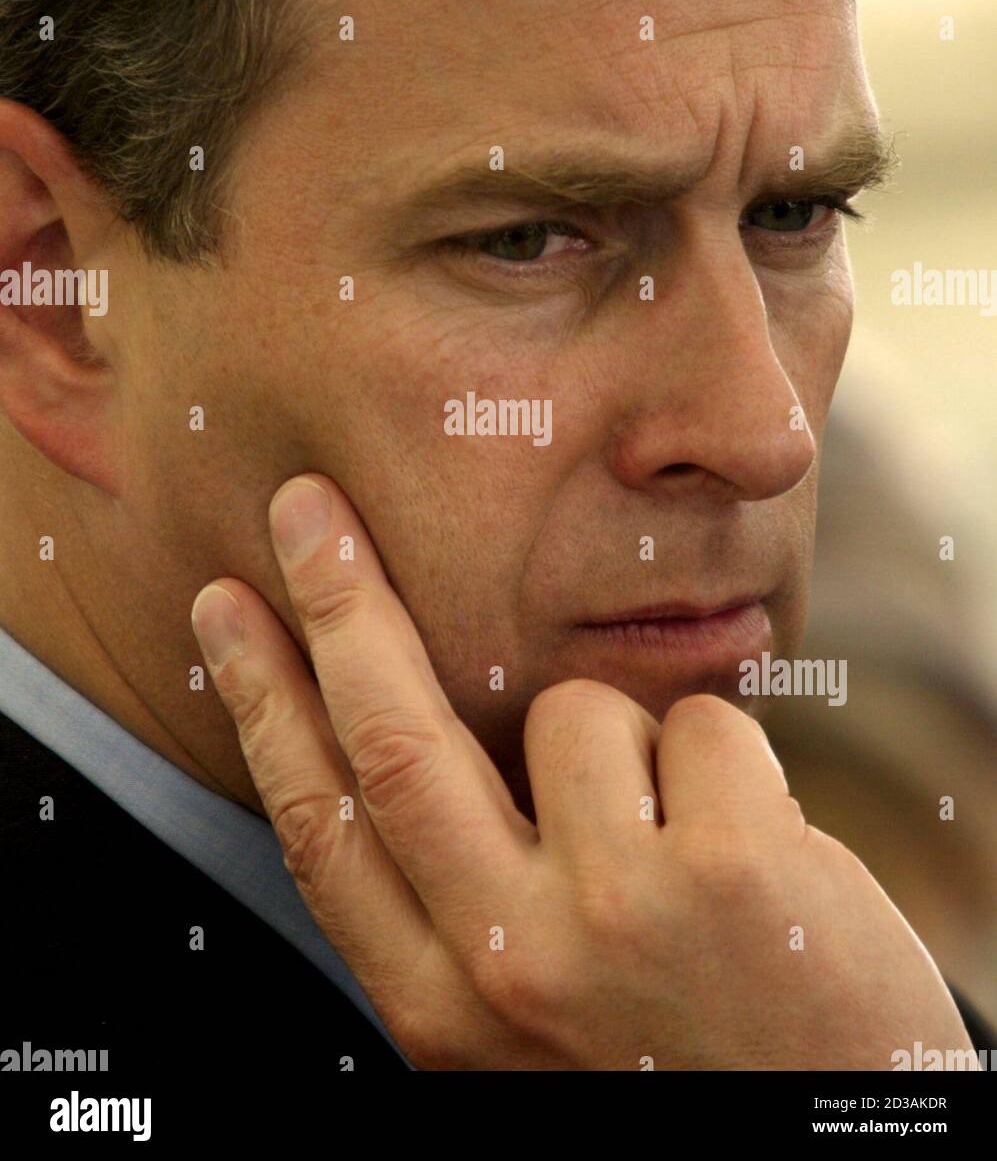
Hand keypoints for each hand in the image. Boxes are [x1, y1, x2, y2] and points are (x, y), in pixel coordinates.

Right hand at [191, 472, 976, 1070]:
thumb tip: (415, 736)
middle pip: (394, 738)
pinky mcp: (729, 872)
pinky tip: (766, 854)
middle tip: (306, 505)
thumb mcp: (531, 1019)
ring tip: (688, 841)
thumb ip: (465, 904)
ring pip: (575, 714)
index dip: (262, 704)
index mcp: (443, 1007)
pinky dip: (729, 760)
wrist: (834, 1141)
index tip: (225, 609)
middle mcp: (509, 965)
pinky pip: (701, 722)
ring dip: (631, 741)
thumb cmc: (679, 1061)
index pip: (322, 825)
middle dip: (336, 604)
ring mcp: (616, 915)